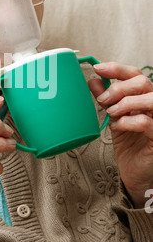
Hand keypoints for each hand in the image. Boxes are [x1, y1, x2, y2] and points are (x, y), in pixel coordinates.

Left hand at [88, 62, 152, 208]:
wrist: (134, 173)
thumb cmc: (128, 145)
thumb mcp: (113, 117)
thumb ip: (105, 98)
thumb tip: (93, 80)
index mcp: (143, 97)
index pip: (135, 74)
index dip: (117, 68)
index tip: (98, 68)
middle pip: (142, 82)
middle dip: (119, 87)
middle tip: (103, 99)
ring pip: (150, 99)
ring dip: (125, 103)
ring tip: (112, 113)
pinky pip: (147, 122)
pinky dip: (128, 122)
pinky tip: (118, 127)